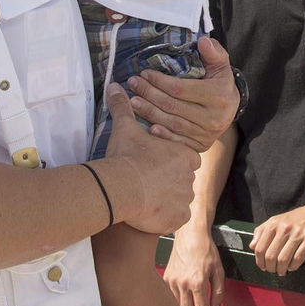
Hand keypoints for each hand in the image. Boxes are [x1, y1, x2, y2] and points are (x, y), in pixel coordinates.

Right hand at [104, 85, 199, 234]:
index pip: (185, 158)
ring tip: (148, 198)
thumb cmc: (126, 156)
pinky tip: (152, 212)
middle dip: (170, 181)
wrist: (121, 187)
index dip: (171, 161)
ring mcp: (185, 199)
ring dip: (168, 199)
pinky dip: (167, 217)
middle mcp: (190, 177)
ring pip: (180, 199)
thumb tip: (114, 86)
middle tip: (149, 181)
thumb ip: (122, 108)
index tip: (155, 163)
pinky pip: (177, 218)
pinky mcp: (178, 218)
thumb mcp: (124, 128)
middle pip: (183, 178)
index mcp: (184, 154)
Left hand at [128, 36, 237, 152]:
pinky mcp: (200, 144)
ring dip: (149, 112)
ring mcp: (206, 133)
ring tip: (132, 102)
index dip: (160, 81)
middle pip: (172, 106)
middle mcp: (212, 117)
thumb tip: (203, 41)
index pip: (180, 88)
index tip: (145, 73)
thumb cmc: (221, 82)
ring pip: (172, 123)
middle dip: (149, 94)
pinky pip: (178, 141)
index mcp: (217, 96)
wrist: (231, 109)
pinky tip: (148, 128)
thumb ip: (213, 52)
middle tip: (133, 84)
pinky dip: (162, 135)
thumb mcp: (221, 65)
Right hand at [165, 230, 226, 305]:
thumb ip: (218, 293)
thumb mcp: (219, 271)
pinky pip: (173, 296)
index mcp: (197, 283)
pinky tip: (187, 302)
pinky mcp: (166, 277)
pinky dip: (180, 302)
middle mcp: (183, 284)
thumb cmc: (207, 250)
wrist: (190, 234)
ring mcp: (173, 281)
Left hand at [250, 201, 304, 275]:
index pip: (260, 248)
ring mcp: (298, 232)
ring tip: (282, 271)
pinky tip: (292, 267)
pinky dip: (293, 266)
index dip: (260, 261)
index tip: (263, 266)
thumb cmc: (298, 218)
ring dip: (281, 269)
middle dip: (270, 267)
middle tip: (274, 270)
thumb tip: (252, 246)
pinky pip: (298, 258)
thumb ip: (262, 231)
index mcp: (274, 223)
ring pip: (283, 259)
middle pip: (270, 255)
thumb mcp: (277, 220)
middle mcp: (284, 227)